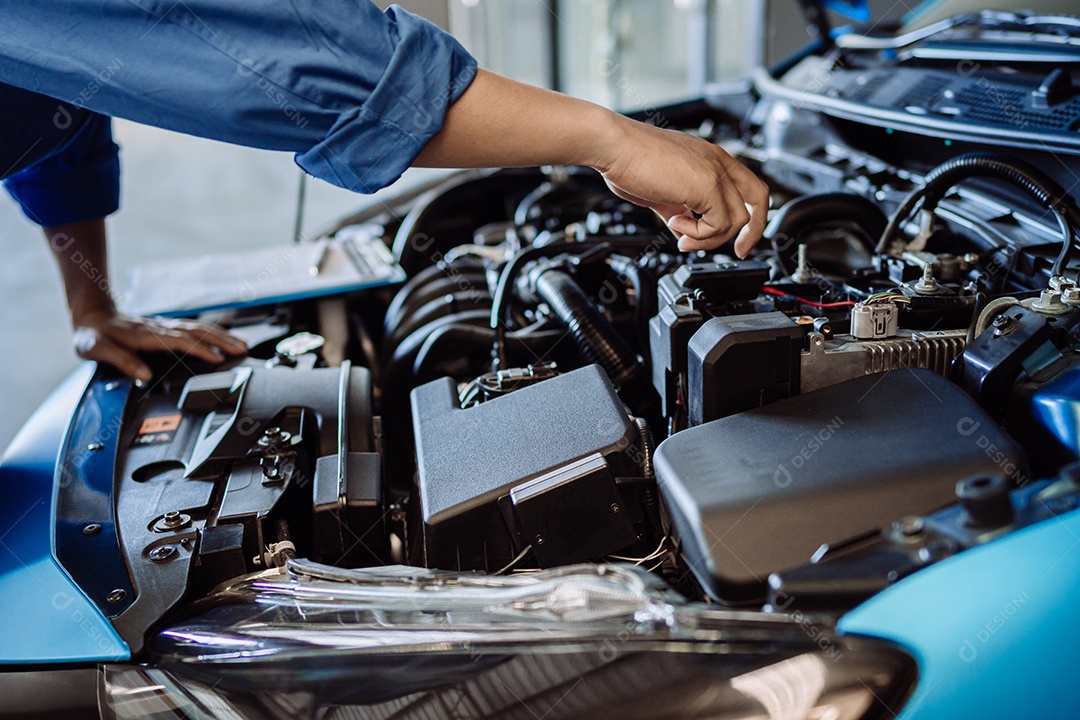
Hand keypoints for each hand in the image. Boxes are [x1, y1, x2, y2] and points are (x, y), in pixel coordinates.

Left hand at [72, 310, 247, 381]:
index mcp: (145, 336)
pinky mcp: (168, 327)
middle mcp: (159, 328)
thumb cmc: (94, 335)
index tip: (218, 358)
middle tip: (243, 349)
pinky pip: (196, 328)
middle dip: (222, 341)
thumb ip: (122, 361)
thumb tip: (144, 375)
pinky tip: (225, 337)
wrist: (92, 317)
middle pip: (197, 332)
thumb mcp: (98, 349)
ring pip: (199, 329)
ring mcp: (165, 326)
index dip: (200, 349)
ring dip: (222, 336)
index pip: (179, 341)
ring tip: (242, 344)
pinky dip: (213, 332)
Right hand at [595, 116, 769, 255]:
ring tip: (680, 234)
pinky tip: (674, 224)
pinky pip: (718, 225)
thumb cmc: (629, 159)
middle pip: (759, 200)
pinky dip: (698, 234)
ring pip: (736, 220)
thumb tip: (684, 229)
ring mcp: (715, 172)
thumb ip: (679, 209)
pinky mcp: (706, 185)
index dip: (750, 216)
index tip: (738, 240)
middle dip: (751, 232)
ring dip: (708, 238)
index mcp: (711, 159)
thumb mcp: (662, 190)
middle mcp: (718, 162)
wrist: (613, 146)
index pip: (749, 188)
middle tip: (737, 251)